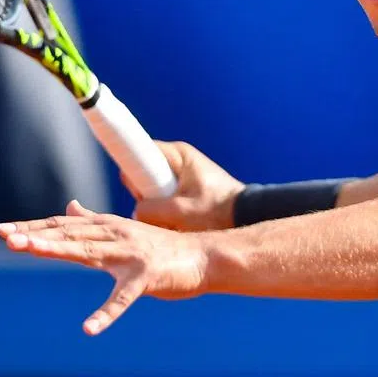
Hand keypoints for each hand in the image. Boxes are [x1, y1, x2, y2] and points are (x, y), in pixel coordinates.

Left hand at [0, 200, 208, 333]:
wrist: (204, 256)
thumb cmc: (162, 249)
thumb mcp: (124, 232)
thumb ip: (95, 222)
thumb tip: (69, 207)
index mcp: (107, 227)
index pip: (64, 225)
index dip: (34, 227)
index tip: (5, 230)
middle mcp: (115, 235)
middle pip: (70, 235)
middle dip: (37, 235)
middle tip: (7, 236)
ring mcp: (130, 255)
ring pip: (88, 253)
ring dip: (58, 250)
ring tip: (30, 250)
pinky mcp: (146, 278)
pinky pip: (122, 299)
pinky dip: (106, 314)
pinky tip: (89, 328)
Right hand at [124, 141, 244, 231]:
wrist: (245, 218)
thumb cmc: (218, 210)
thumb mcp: (181, 211)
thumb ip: (151, 210)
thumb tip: (136, 212)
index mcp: (178, 154)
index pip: (140, 150)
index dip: (132, 169)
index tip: (136, 190)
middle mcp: (177, 160)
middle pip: (142, 175)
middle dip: (146, 196)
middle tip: (161, 212)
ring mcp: (179, 175)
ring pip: (151, 191)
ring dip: (157, 209)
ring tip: (174, 222)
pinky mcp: (183, 190)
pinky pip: (162, 201)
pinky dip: (166, 214)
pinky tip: (178, 226)